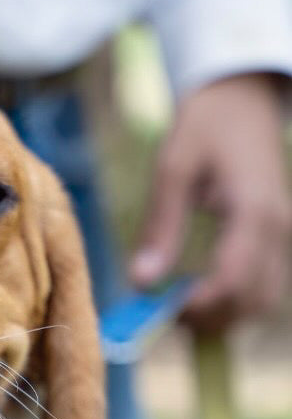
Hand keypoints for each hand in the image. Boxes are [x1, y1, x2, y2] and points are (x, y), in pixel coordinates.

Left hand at [131, 74, 291, 331]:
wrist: (242, 99)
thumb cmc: (204, 126)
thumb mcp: (173, 167)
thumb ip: (161, 227)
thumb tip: (142, 284)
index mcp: (254, 209)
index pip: (234, 279)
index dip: (199, 307)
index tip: (163, 313)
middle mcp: (278, 227)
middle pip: (252, 300)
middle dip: (209, 319)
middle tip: (165, 316)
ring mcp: (284, 235)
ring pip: (262, 301)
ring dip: (222, 316)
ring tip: (179, 307)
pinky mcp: (279, 239)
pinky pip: (264, 288)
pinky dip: (234, 303)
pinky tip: (200, 295)